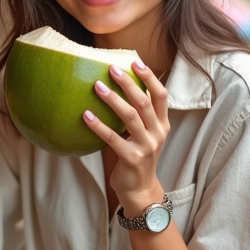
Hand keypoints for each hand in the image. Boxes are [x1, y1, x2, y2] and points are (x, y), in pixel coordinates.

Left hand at [84, 60, 169, 214]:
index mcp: (163, 124)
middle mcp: (157, 133)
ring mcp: (146, 146)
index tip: (135, 61)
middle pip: (144, 102)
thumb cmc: (138, 155)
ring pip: (130, 116)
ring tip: (97, 86)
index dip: (149, 77)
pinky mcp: (131, 158)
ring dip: (113, 99)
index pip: (161, 95)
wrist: (140, 188)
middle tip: (111, 69)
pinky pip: (112, 138)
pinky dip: (98, 125)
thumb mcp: (146, 134)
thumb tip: (119, 86)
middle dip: (128, 83)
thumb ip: (139, 114)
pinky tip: (86, 115)